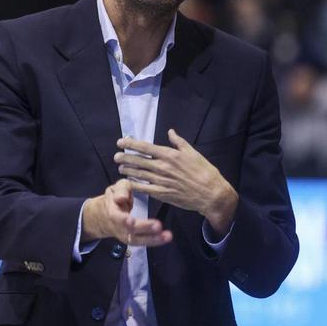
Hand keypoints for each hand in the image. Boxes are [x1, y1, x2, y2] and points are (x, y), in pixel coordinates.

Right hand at [81, 178, 172, 246]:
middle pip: (130, 231)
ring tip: (167, 236)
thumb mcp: (117, 188)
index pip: (116, 217)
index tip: (131, 220)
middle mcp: (119, 227)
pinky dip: (155, 240)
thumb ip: (121, 190)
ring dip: (153, 239)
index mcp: (112, 211)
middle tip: (158, 226)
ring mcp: (126, 235)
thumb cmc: (115, 198)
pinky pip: (144, 241)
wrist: (105, 216)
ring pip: (138, 240)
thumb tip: (122, 198)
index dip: (123, 220)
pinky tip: (166, 237)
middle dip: (144, 228)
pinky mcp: (134, 239)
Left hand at [115, 129, 237, 234]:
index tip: (121, 142)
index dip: (131, 144)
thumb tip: (170, 132)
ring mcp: (161, 181)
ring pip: (139, 174)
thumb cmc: (204, 171)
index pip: (145, 147)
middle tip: (116, 156)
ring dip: (128, 170)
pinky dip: (135, 185)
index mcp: (170, 155)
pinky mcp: (162, 193)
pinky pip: (145, 188)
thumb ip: (179, 142)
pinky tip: (129, 182)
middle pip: (139, 161)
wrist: (210, 193)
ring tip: (121, 167)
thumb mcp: (192, 152)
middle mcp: (163, 167)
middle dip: (125, 157)